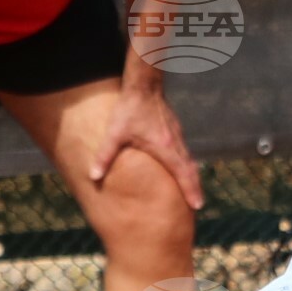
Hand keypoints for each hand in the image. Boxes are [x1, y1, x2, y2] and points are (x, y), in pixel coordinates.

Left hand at [92, 83, 204, 210]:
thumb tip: (93, 176)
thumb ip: (105, 156)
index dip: (190, 190)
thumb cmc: (129, 109)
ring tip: (191, 191)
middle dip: (195, 188)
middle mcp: (175, 143)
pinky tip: (180, 168)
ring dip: (191, 176)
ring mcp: (177, 136)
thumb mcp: (114, 134)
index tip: (197, 205)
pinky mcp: (175, 130)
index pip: (183, 174)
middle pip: (191, 170)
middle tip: (198, 205)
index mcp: (165, 148)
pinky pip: (184, 152)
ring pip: (189, 160)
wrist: (143, 85)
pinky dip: (186, 164)